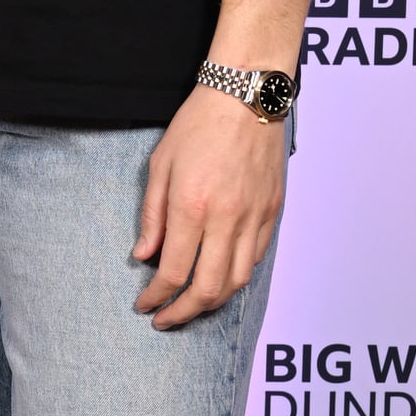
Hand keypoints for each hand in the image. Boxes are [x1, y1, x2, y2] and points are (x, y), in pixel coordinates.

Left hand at [132, 87, 284, 330]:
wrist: (246, 97)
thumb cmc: (197, 125)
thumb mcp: (159, 165)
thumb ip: (152, 216)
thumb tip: (143, 255)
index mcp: (192, 207)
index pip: (173, 272)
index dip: (156, 297)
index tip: (145, 304)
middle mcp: (226, 219)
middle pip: (208, 288)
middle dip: (183, 312)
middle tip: (166, 318)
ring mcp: (254, 218)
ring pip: (238, 281)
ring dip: (213, 301)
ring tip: (193, 304)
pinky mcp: (272, 212)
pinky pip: (256, 258)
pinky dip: (237, 276)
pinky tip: (221, 276)